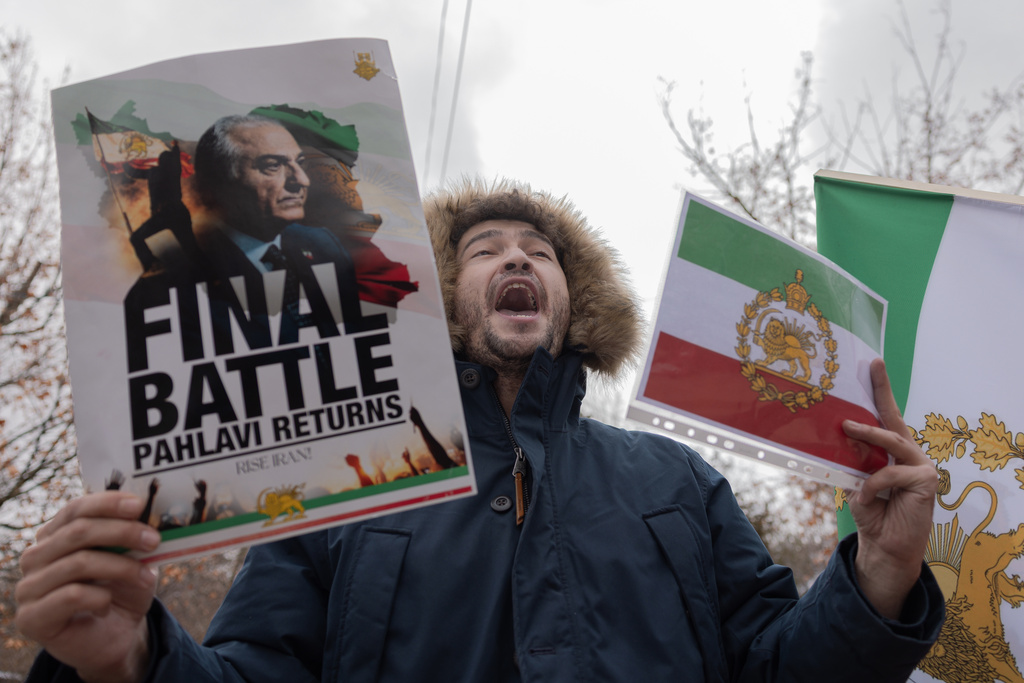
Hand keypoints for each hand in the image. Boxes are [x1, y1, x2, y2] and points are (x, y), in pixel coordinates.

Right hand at [15, 492, 160, 682]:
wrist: (115, 637)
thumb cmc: (121, 591)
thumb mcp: (132, 557)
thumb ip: (132, 536)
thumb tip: (150, 513)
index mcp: (55, 535)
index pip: (76, 509)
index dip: (108, 503)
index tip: (140, 505)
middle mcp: (36, 557)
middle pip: (78, 532)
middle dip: (122, 532)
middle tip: (153, 540)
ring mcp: (29, 587)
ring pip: (79, 562)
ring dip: (122, 567)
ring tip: (147, 577)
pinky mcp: (31, 617)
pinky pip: (72, 596)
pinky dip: (100, 598)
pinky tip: (108, 606)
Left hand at [842, 358, 936, 619]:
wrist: (885, 546)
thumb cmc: (872, 513)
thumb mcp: (856, 482)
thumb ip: (854, 460)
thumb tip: (839, 435)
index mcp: (893, 452)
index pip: (887, 417)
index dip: (881, 390)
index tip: (873, 363)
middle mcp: (910, 454)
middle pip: (894, 419)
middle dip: (881, 393)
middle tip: (871, 368)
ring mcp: (921, 466)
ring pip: (891, 441)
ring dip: (867, 435)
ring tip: (846, 427)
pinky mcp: (926, 480)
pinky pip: (889, 473)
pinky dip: (873, 483)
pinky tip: (866, 496)